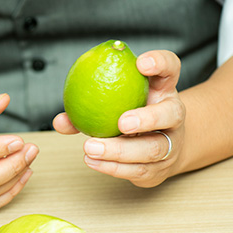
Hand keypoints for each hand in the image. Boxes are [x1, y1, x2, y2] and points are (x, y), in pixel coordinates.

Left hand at [53, 50, 184, 186]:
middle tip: (121, 123)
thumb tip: (60, 120)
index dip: (159, 63)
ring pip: (154, 148)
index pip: (170, 67)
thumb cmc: (129, 117)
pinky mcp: (162, 168)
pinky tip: (94, 162)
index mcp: (162, 89)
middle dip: (147, 119)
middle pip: (171, 114)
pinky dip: (114, 167)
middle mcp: (173, 115)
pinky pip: (140, 169)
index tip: (141, 63)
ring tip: (92, 148)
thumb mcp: (113, 105)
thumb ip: (87, 107)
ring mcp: (172, 142)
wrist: (157, 146)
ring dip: (121, 151)